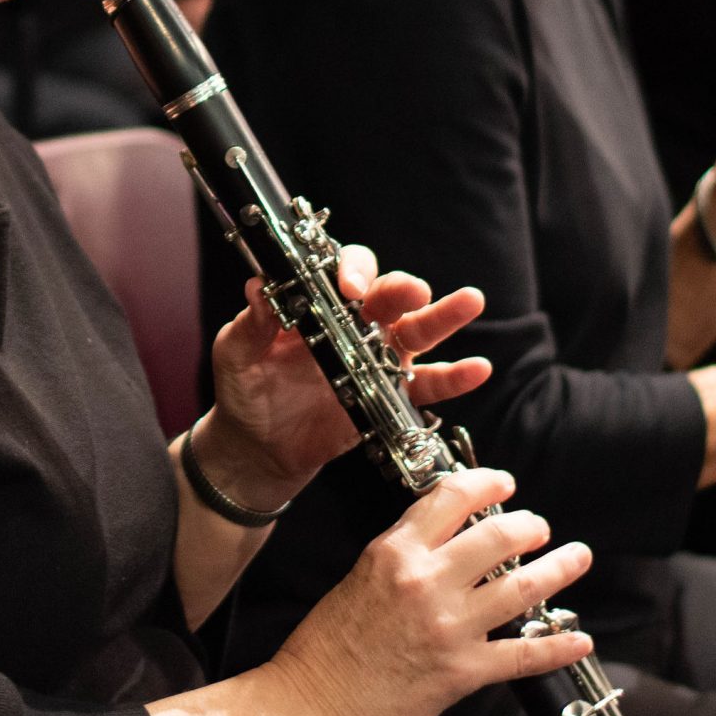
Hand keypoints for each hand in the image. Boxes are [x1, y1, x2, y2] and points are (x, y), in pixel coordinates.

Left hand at [199, 251, 490, 508]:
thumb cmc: (246, 387)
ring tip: (470, 301)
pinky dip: (454, 377)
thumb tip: (257, 288)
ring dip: (444, 315)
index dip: (352, 270)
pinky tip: (477, 368)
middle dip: (402, 288)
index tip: (349, 286)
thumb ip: (252, 322)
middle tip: (412, 291)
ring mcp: (377, 358)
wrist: (257, 445)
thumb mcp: (237, 350)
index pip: (344, 271)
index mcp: (318, 303)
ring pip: (417, 330)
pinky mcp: (389, 395)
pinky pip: (427, 385)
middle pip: (388, 294)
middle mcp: (354, 323)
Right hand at [265, 467, 593, 715]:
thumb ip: (406, 554)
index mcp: (396, 553)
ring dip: (560, 569)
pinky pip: (525, 654)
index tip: (504, 484)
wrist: (318, 701)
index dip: (487, 484)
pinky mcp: (464, 670)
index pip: (451, 498)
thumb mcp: (361, 574)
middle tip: (540, 526)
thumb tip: (448, 539)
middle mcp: (427, 582)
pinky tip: (580, 639)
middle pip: (498, 537)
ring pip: (523, 587)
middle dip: (530, 525)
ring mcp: (450, 626)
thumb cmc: (330, 644)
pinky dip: (559, 646)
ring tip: (577, 558)